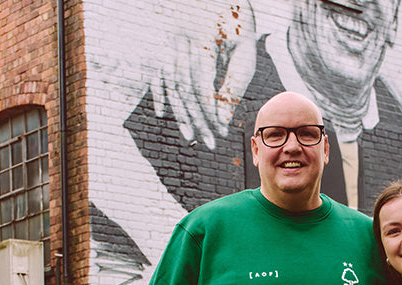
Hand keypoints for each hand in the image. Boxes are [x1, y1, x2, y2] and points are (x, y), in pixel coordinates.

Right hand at [149, 1, 256, 147]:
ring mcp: (169, 42)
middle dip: (197, 119)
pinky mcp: (164, 43)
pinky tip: (163, 113)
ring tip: (190, 137)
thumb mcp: (244, 51)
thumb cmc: (238, 24)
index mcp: (202, 40)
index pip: (202, 84)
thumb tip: (223, 118)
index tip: (220, 131)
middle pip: (185, 88)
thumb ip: (235, 84)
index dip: (210, 111)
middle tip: (208, 143)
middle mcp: (180, 41)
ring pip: (172, 83)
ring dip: (180, 113)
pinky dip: (159, 93)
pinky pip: (158, 71)